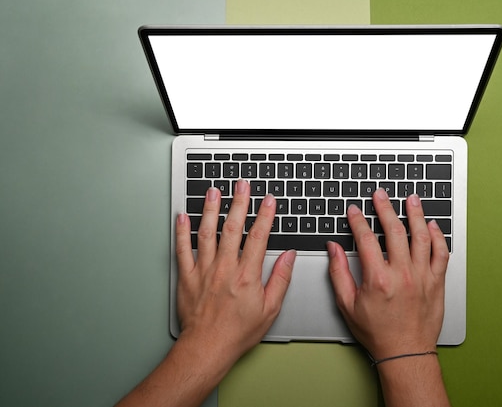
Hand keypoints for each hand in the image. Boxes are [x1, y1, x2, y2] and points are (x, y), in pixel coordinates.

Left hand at [175, 179, 295, 361]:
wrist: (207, 348)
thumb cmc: (237, 332)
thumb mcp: (270, 309)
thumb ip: (280, 279)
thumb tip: (289, 257)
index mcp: (246, 275)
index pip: (258, 237)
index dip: (265, 215)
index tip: (268, 200)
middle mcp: (224, 268)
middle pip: (232, 227)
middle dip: (238, 202)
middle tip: (241, 185)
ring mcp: (204, 271)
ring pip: (206, 233)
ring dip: (210, 209)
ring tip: (214, 191)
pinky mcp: (187, 277)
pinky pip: (182, 250)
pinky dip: (181, 232)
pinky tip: (183, 217)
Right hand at [327, 189, 448, 359]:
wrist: (406, 351)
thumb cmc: (378, 332)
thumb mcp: (347, 305)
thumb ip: (338, 273)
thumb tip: (334, 249)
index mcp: (378, 279)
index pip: (366, 239)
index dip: (357, 220)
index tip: (354, 210)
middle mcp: (402, 274)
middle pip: (394, 230)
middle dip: (385, 208)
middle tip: (380, 195)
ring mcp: (422, 277)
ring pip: (421, 236)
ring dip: (416, 214)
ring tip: (411, 199)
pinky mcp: (436, 282)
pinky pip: (441, 253)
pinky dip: (437, 236)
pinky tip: (432, 225)